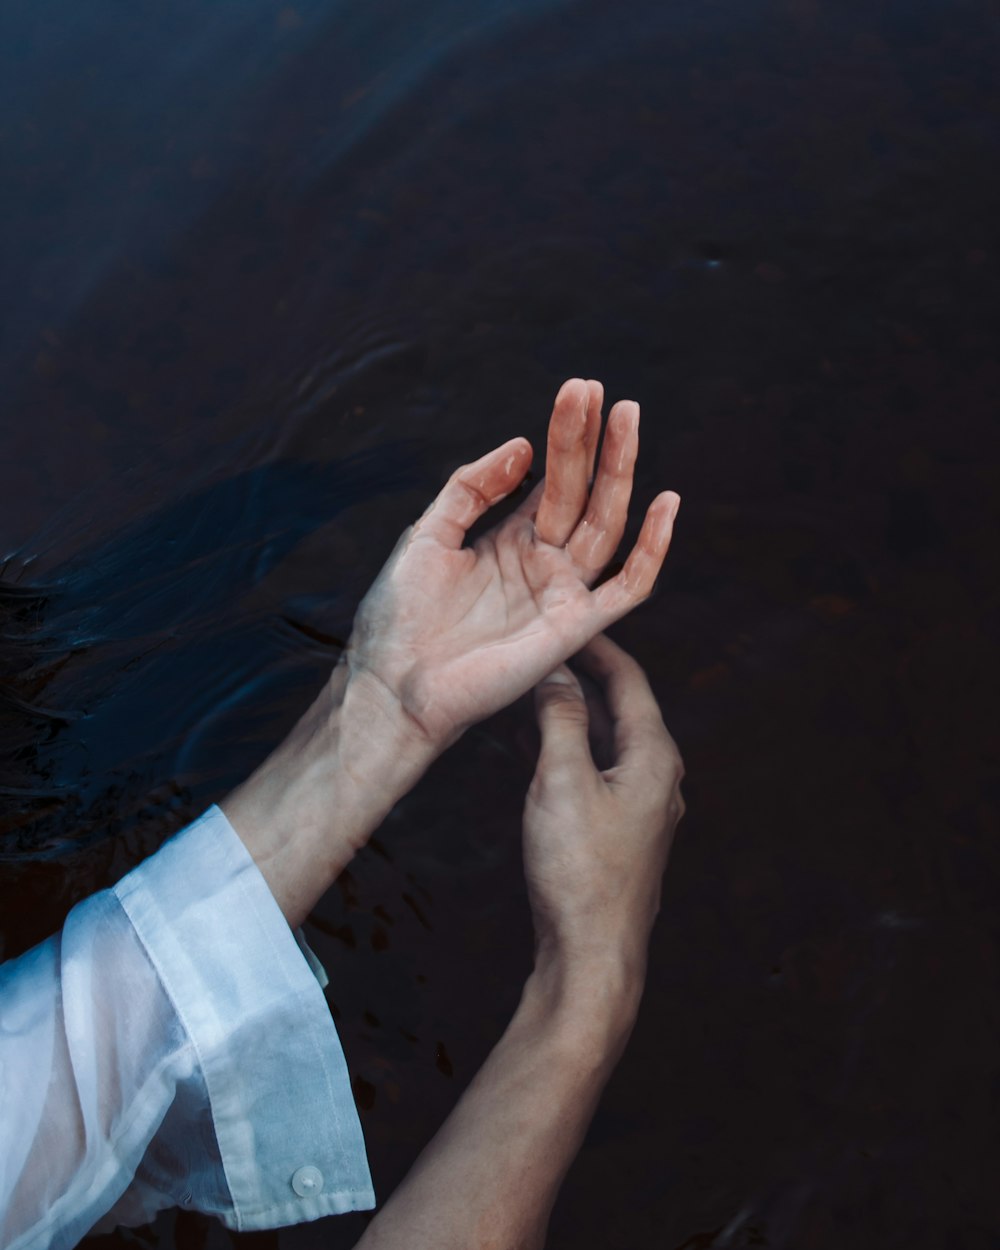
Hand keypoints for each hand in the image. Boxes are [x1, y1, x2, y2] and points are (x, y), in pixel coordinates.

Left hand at [342, 378, 680, 752]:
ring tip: (628, 417)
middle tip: (606, 391)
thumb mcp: (428, 534)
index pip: (551, 479)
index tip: (579, 389)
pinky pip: (628, 587)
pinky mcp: (574, 627)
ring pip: (606, 524)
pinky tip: (666, 503)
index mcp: (509, 541)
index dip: (566, 435)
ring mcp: (561, 593)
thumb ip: (471, 487)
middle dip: (593, 441)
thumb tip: (522, 444)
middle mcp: (542, 563)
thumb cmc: (401, 618)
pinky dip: (652, 549)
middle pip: (581, 492)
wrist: (393, 684)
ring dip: (620, 470)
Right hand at [522, 630, 684, 981]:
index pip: (630, 681)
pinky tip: (528, 744)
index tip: (564, 621)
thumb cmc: (579, 870)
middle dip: (578, 678)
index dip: (596, 646)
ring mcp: (637, 808)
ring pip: (601, 743)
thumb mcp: (562, 780)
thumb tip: (558, 672)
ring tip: (524, 690)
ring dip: (566, 715)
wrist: (591, 954)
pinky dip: (563, 751)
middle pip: (618, 709)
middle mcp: (654, 778)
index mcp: (654, 757)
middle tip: (536, 651)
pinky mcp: (615, 833)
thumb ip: (561, 719)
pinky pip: (591, 773)